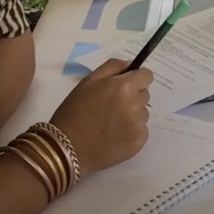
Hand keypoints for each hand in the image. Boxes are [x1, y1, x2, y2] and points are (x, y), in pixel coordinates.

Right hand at [50, 58, 153, 177]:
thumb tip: (131, 64)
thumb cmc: (74, 111)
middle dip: (133, 97)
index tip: (126, 85)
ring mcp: (138, 126)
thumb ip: (112, 67)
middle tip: (112, 106)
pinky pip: (142, 131)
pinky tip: (114, 135)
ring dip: (132, 115)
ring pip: (143, 113)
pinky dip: (131, 132)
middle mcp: (136, 105)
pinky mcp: (138, 143)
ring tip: (110, 123)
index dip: (137, 78)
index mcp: (124, 87)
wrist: (66, 148)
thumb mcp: (88, 81)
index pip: (147, 75)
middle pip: (144, 95)